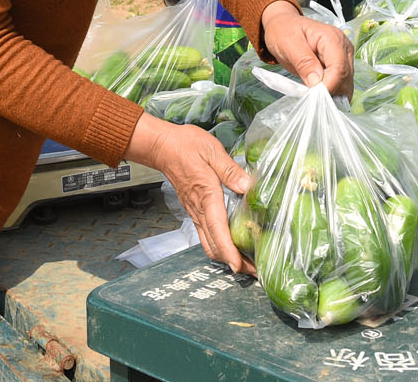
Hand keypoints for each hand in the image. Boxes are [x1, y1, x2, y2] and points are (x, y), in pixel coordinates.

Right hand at [124, 113, 255, 273]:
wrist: (162, 147)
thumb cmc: (186, 146)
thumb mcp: (212, 150)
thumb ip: (230, 169)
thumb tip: (248, 185)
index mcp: (206, 194)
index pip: (217, 228)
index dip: (228, 250)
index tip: (238, 267)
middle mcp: (199, 209)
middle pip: (214, 243)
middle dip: (233, 261)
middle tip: (254, 272)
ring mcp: (195, 212)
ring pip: (208, 242)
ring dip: (226, 256)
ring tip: (245, 264)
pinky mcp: (194, 210)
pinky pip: (205, 235)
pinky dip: (218, 246)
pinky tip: (230, 247)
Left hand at [260, 1, 353, 97]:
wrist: (284, 25)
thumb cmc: (284, 31)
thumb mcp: (288, 43)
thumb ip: (303, 61)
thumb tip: (316, 82)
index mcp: (332, 38)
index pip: (339, 67)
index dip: (329, 85)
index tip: (313, 96)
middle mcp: (343, 47)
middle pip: (345, 77)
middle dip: (330, 91)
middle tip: (310, 98)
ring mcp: (344, 57)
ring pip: (346, 84)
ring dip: (331, 94)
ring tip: (312, 95)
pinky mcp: (340, 66)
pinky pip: (341, 84)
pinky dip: (331, 92)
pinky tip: (317, 93)